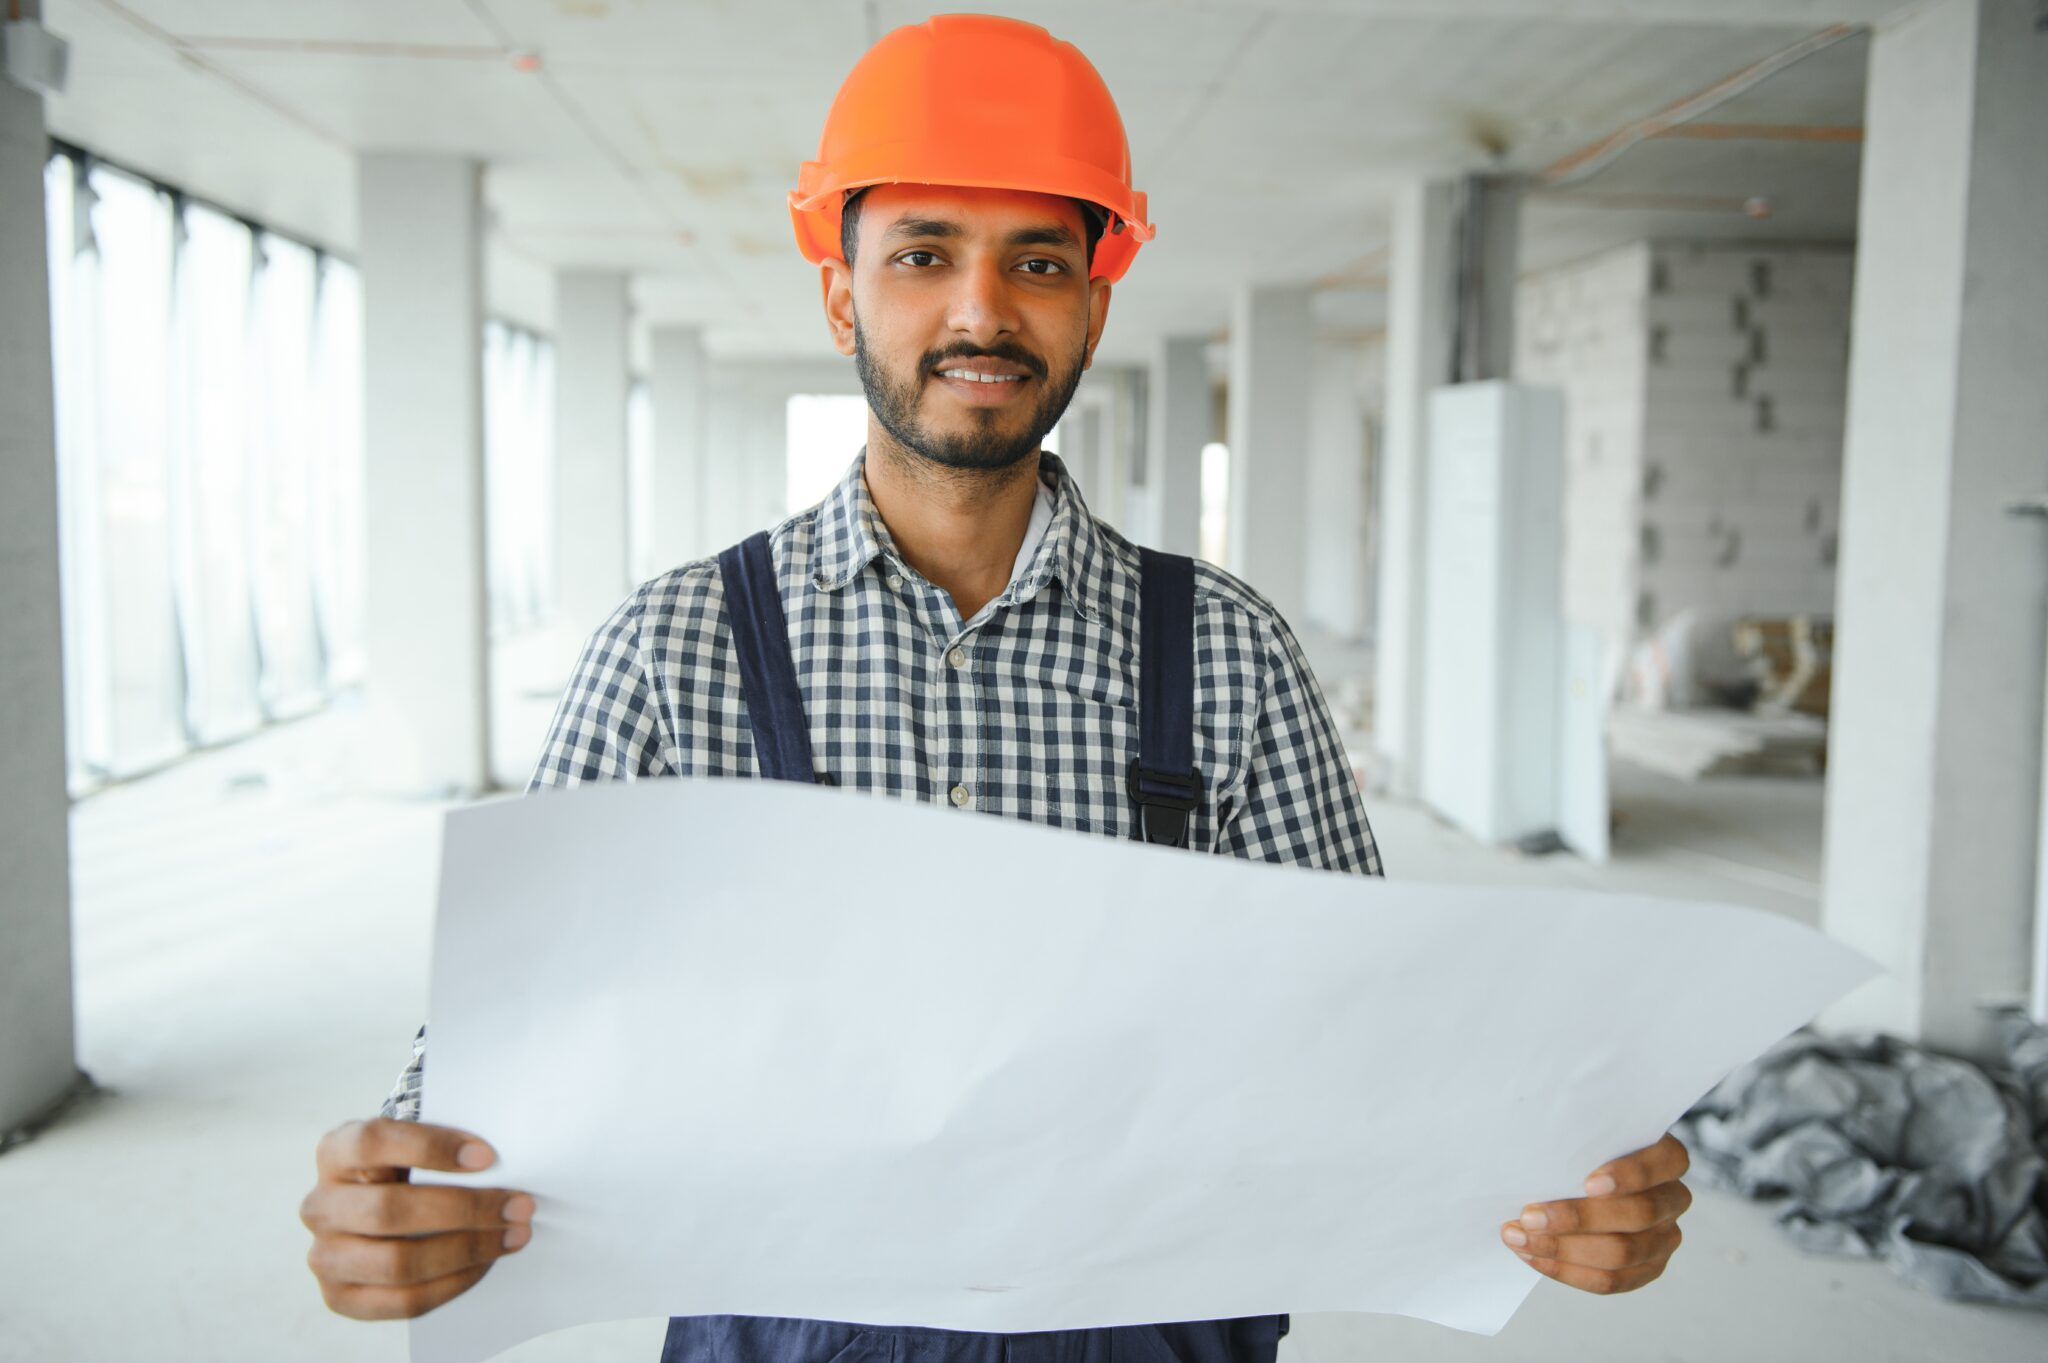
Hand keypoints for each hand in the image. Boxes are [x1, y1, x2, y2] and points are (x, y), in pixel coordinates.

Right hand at [300, 1117, 533, 1318]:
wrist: (376, 1212)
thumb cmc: (407, 1170)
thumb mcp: (414, 1145)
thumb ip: (443, 1146)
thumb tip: (503, 1160)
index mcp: (334, 1152)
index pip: (373, 1143)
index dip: (430, 1147)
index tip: (487, 1156)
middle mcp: (320, 1205)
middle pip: (389, 1210)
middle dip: (464, 1209)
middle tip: (519, 1205)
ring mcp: (325, 1256)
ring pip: (398, 1262)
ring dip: (466, 1250)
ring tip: (512, 1236)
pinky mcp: (340, 1297)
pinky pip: (403, 1300)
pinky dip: (453, 1282)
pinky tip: (484, 1264)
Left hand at [1500, 1133, 1690, 1294]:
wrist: (1575, 1178)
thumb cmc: (1578, 1148)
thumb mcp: (1580, 1130)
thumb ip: (1574, 1135)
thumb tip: (1535, 1140)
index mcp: (1666, 1157)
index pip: (1666, 1161)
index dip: (1630, 1174)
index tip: (1588, 1184)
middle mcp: (1673, 1198)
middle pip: (1638, 1214)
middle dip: (1578, 1218)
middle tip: (1529, 1216)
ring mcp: (1664, 1236)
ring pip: (1622, 1253)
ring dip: (1564, 1248)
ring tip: (1521, 1239)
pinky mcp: (1648, 1267)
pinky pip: (1612, 1280)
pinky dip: (1568, 1270)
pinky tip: (1534, 1256)